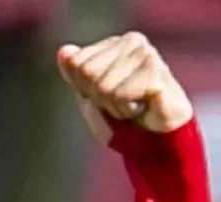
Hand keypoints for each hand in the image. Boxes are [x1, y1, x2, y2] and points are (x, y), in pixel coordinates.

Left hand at [58, 32, 193, 145]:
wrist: (154, 140)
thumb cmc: (123, 119)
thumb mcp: (91, 97)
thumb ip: (76, 75)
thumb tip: (63, 52)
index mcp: (115, 43)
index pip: (77, 64)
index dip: (86, 90)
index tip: (105, 97)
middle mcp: (132, 41)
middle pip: (89, 74)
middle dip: (100, 99)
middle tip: (121, 103)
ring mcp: (146, 54)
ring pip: (105, 87)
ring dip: (115, 107)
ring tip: (133, 106)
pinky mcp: (156, 71)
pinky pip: (122, 95)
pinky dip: (127, 110)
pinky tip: (142, 108)